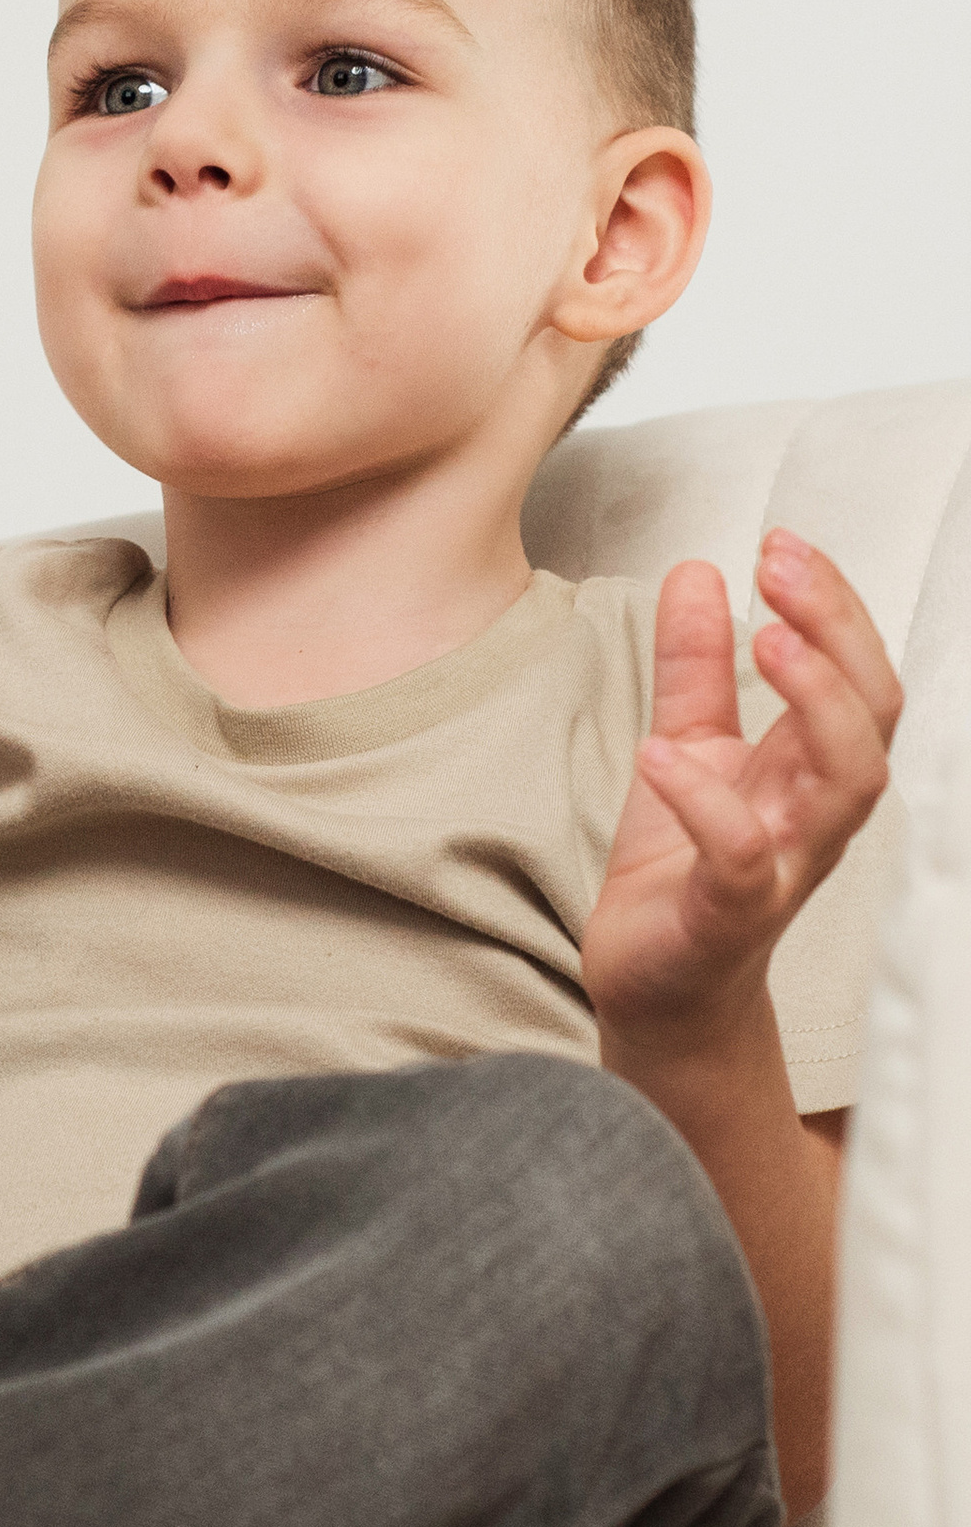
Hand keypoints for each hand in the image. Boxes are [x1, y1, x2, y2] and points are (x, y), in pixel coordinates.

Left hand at [582, 532, 901, 1044]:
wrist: (655, 984)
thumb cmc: (681, 870)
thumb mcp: (684, 745)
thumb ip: (693, 667)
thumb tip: (699, 573)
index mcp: (809, 766)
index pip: (856, 672)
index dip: (832, 605)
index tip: (781, 542)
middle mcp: (814, 812)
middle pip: (871, 714)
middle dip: (839, 633)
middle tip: (782, 566)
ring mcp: (785, 864)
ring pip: (847, 784)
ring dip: (815, 706)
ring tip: (764, 643)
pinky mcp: (731, 913)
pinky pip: (742, 858)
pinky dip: (706, 804)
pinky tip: (661, 754)